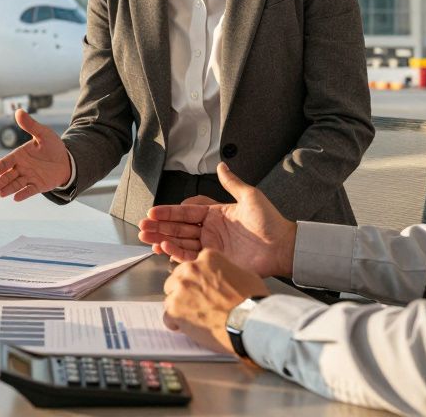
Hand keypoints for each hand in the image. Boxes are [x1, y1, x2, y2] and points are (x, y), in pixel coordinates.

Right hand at [0, 109, 71, 200]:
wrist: (67, 160)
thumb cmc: (52, 146)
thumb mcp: (43, 133)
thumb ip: (31, 125)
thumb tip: (19, 111)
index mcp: (20, 155)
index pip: (5, 162)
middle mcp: (22, 168)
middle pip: (7, 177)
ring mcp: (29, 177)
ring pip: (16, 185)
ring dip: (8, 189)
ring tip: (0, 194)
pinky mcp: (38, 185)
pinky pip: (29, 190)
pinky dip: (23, 194)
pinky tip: (16, 198)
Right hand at [138, 163, 296, 277]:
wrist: (283, 247)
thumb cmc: (271, 221)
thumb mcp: (250, 196)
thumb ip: (231, 183)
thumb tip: (221, 165)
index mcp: (215, 214)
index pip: (186, 211)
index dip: (168, 212)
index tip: (153, 212)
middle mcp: (210, 230)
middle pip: (179, 228)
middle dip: (159, 227)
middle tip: (143, 227)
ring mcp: (211, 246)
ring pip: (181, 242)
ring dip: (163, 240)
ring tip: (148, 238)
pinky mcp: (215, 261)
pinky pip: (191, 257)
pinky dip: (177, 254)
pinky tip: (165, 248)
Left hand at [162, 248, 269, 356]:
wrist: (250, 323)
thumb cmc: (252, 302)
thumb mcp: (245, 275)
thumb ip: (226, 272)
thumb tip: (223, 278)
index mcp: (208, 258)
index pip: (194, 265)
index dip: (198, 278)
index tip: (202, 287)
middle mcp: (191, 269)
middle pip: (178, 278)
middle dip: (185, 290)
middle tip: (198, 303)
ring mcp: (181, 289)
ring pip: (171, 297)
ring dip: (180, 306)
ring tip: (196, 317)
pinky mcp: (175, 309)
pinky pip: (167, 316)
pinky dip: (176, 323)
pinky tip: (189, 327)